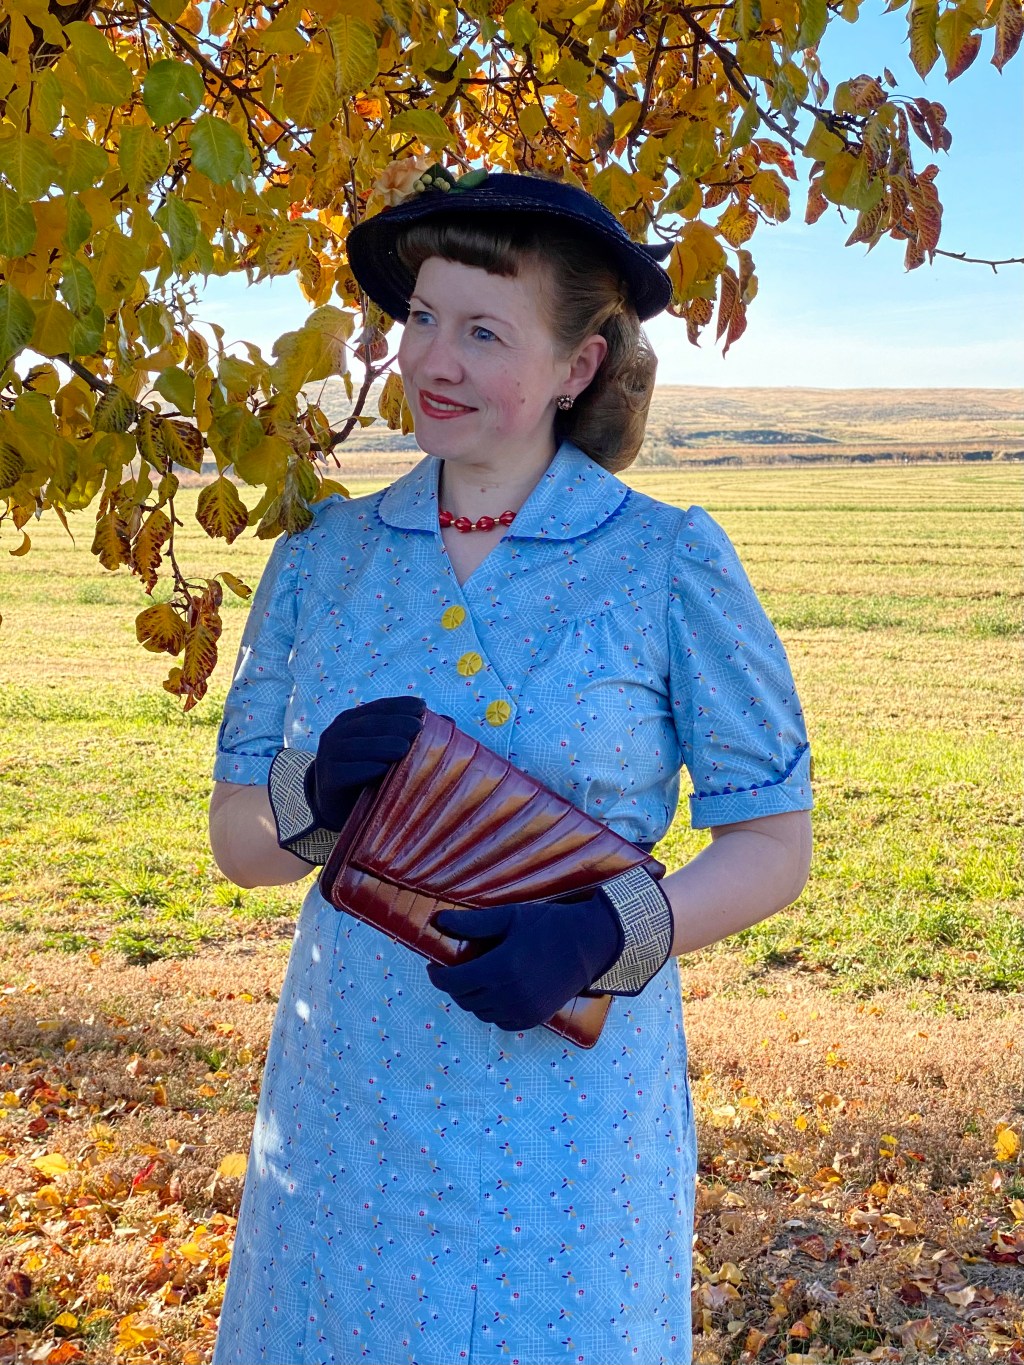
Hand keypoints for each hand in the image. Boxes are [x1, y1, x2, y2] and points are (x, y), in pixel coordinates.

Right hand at [306, 696, 425, 830]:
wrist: (338, 806)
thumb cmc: (370, 774)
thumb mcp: (390, 753)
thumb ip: (412, 735)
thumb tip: (448, 722)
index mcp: (353, 720)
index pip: (378, 708)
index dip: (399, 705)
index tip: (422, 707)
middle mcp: (337, 733)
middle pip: (368, 724)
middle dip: (394, 724)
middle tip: (417, 728)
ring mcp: (329, 756)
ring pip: (356, 746)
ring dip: (380, 745)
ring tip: (404, 747)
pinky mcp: (327, 780)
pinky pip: (345, 772)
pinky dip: (364, 770)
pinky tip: (382, 769)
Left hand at [427, 893, 623, 1031]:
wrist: (589, 945)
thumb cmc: (548, 925)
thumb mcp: (510, 916)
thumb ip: (473, 923)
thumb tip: (439, 922)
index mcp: (500, 968)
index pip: (454, 982)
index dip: (438, 977)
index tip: (434, 967)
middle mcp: (509, 994)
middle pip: (465, 999)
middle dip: (455, 985)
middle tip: (458, 969)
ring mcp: (523, 1010)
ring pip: (480, 1012)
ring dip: (473, 998)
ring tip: (478, 979)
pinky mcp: (534, 1018)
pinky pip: (500, 1022)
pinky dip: (492, 1010)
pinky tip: (497, 992)